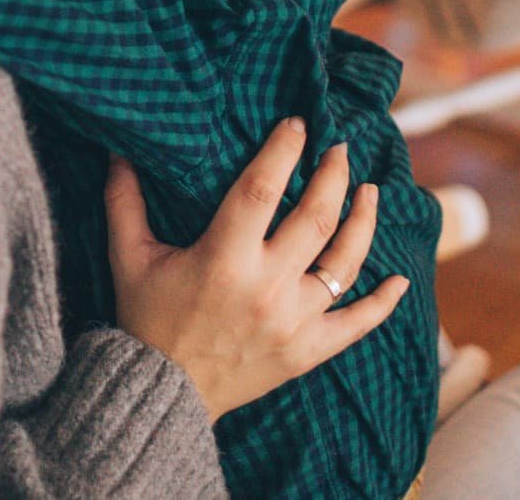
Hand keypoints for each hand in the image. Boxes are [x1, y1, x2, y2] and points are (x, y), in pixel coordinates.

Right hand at [105, 118, 407, 422]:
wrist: (163, 395)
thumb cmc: (146, 319)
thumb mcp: (129, 256)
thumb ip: (124, 200)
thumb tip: (119, 150)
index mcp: (223, 258)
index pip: (263, 187)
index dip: (283, 149)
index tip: (298, 124)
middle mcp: (266, 287)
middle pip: (316, 217)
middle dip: (334, 175)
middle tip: (340, 149)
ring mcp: (293, 322)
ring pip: (345, 263)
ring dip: (363, 222)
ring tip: (370, 192)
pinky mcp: (307, 352)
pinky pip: (357, 325)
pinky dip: (383, 302)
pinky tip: (400, 279)